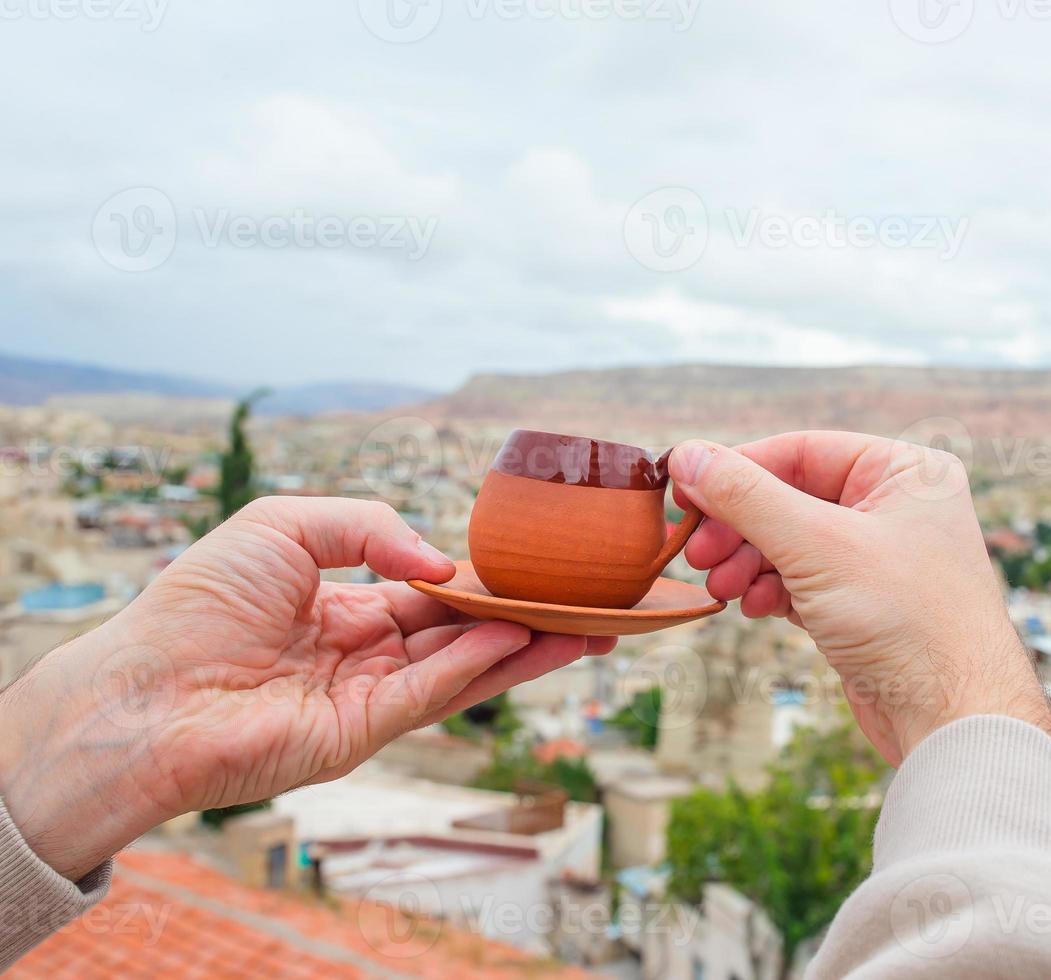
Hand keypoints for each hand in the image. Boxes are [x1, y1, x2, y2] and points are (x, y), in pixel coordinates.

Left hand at [0, 496, 612, 880]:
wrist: (142, 688)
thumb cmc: (197, 602)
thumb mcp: (285, 525)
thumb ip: (370, 527)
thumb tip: (441, 565)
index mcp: (340, 610)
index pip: (427, 595)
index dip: (479, 582)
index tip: (534, 570)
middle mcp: (361, 656)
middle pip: (460, 635)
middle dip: (525, 620)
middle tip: (588, 604)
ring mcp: (367, 699)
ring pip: (464, 669)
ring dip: (527, 650)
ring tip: (590, 628)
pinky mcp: (363, 735)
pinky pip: (435, 692)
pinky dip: (482, 666)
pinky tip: (525, 639)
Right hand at [669, 431, 1050, 765]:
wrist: (954, 719)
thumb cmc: (908, 621)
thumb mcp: (817, 546)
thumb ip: (746, 497)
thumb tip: (687, 455)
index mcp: (906, 472)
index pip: (801, 451)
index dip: (737, 471)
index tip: (683, 493)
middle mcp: (898, 507)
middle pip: (791, 497)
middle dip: (739, 527)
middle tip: (697, 553)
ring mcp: (881, 558)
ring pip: (791, 542)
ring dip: (748, 562)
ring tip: (722, 587)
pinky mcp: (865, 603)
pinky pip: (803, 579)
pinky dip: (772, 590)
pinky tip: (757, 608)